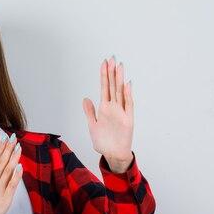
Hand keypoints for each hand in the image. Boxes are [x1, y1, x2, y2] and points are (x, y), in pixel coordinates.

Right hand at [0, 134, 22, 213]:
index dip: (1, 148)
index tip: (6, 138)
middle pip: (1, 162)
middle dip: (8, 149)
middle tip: (14, 138)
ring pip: (7, 170)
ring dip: (13, 158)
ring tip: (18, 147)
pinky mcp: (4, 198)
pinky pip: (12, 184)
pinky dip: (16, 175)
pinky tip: (20, 166)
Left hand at [82, 56, 133, 172]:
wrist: (113, 155)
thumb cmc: (104, 142)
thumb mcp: (92, 126)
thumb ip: (89, 112)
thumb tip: (85, 98)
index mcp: (104, 108)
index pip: (105, 88)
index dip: (104, 75)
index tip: (104, 63)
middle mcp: (114, 108)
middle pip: (113, 87)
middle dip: (112, 73)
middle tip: (112, 58)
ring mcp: (121, 112)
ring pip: (121, 93)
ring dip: (120, 80)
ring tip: (119, 66)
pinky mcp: (128, 120)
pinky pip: (128, 105)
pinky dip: (128, 95)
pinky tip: (127, 84)